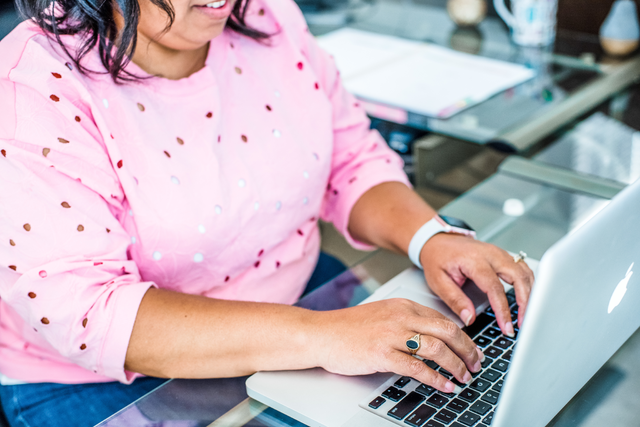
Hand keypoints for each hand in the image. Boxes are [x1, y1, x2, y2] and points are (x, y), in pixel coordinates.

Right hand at [313, 298, 482, 393]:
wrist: (321, 333)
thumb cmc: (347, 327)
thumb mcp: (382, 316)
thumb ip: (405, 323)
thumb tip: (431, 339)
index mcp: (403, 306)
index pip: (442, 319)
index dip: (463, 336)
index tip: (472, 348)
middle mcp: (401, 317)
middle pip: (447, 331)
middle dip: (468, 349)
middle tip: (477, 363)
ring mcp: (392, 335)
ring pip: (437, 348)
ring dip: (456, 365)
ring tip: (464, 377)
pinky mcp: (382, 353)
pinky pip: (417, 367)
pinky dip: (436, 378)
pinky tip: (444, 386)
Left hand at [420, 233, 533, 336]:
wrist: (437, 241)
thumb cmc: (437, 258)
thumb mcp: (438, 281)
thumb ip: (455, 300)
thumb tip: (470, 318)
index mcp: (474, 260)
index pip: (495, 288)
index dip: (503, 310)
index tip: (507, 326)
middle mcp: (490, 254)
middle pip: (518, 277)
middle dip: (525, 303)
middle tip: (522, 324)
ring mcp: (499, 253)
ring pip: (525, 272)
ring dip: (530, 294)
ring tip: (525, 315)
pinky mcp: (503, 256)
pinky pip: (522, 269)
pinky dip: (528, 284)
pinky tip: (526, 298)